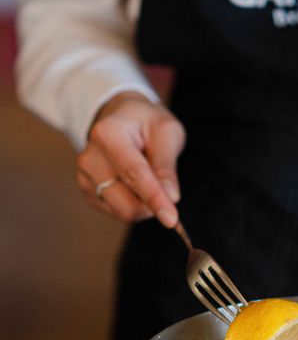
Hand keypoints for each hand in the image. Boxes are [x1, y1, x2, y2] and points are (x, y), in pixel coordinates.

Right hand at [76, 92, 185, 226]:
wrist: (121, 119)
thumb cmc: (146, 123)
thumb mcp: (166, 132)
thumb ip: (167, 165)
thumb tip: (170, 197)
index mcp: (107, 134)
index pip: (134, 174)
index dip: (154, 198)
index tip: (171, 219)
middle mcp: (89, 158)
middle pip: (126, 203)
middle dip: (152, 204)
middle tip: (166, 185)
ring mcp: (84, 177)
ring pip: (123, 212)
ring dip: (144, 205)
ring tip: (148, 177)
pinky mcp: (87, 192)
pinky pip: (117, 212)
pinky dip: (133, 204)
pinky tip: (134, 184)